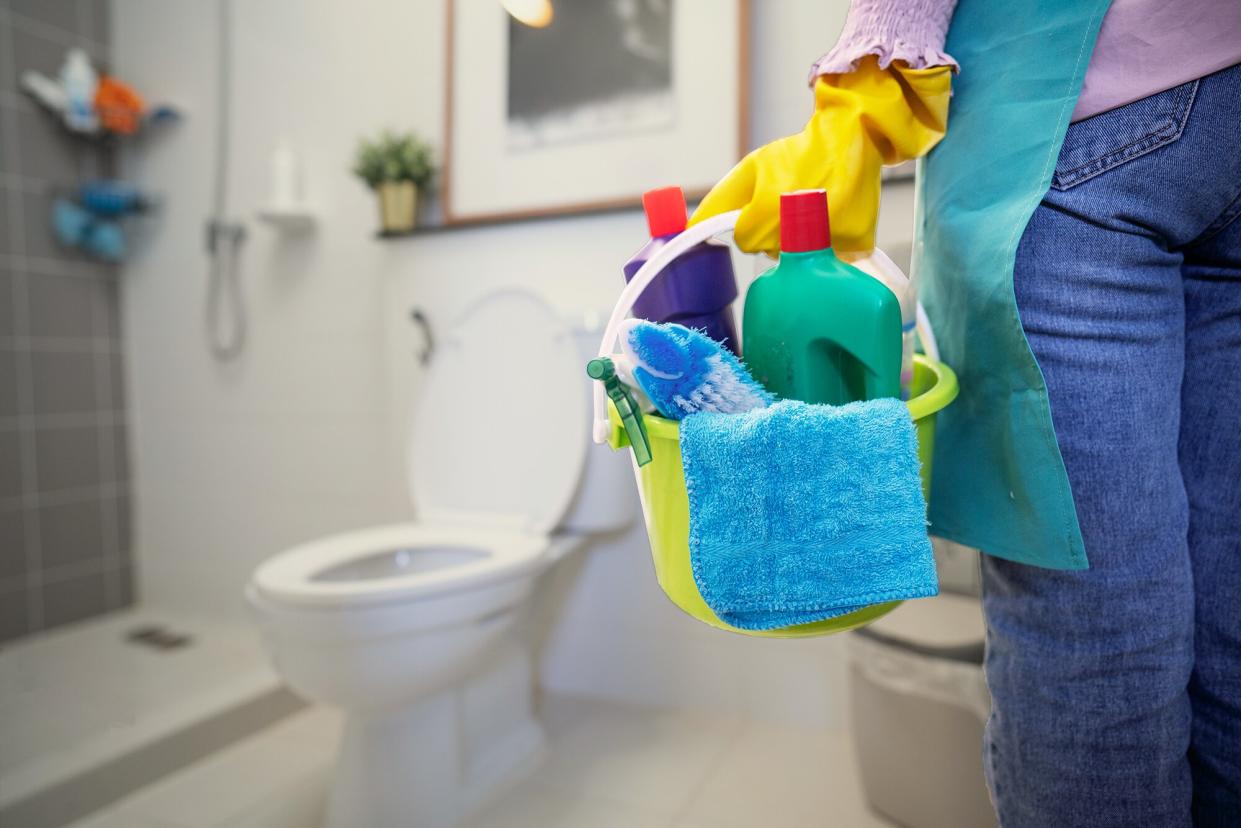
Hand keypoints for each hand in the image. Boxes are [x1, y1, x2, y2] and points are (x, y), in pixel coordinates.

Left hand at [691, 56, 951, 257]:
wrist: (852, 136)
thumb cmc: (796, 154)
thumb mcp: (752, 169)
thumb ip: (718, 201)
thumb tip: (686, 229)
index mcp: (768, 208)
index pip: (745, 241)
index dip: (752, 223)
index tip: (765, 206)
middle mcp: (800, 227)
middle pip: (772, 251)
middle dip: (776, 233)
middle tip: (793, 203)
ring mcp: (833, 237)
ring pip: (803, 258)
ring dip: (804, 239)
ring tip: (817, 206)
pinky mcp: (858, 242)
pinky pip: (835, 257)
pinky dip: (834, 241)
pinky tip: (837, 215)